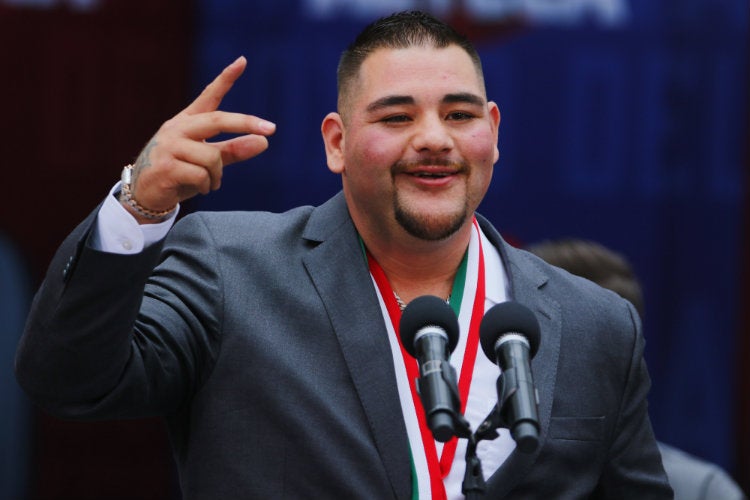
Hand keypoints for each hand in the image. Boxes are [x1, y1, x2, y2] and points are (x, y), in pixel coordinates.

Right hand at [124, 56, 275, 222]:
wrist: (146, 194)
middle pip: (217, 120)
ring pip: (212, 157)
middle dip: (245, 123)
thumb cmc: (180, 174)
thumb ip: (234, 150)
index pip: (209, 96)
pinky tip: (201, 189)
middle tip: (270, 129)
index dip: (226, 79)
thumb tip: (264, 141)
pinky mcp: (166, 167)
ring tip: (210, 184)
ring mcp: (169, 147)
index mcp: (188, 122)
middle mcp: (177, 129)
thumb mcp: (209, 161)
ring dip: (218, 176)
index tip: (242, 61)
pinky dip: (207, 186)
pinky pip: (201, 175)